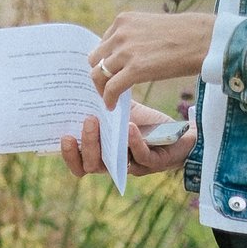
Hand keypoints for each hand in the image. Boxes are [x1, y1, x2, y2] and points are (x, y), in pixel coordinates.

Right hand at [59, 100, 193, 178]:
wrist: (182, 132)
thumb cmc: (147, 124)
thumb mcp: (121, 112)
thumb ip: (103, 105)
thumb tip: (86, 82)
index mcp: (103, 154)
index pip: (79, 163)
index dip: (69, 154)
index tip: (64, 136)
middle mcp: (114, 165)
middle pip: (90, 165)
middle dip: (86, 143)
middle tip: (88, 120)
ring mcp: (133, 166)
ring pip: (110, 165)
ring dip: (101, 145)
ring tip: (99, 121)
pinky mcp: (154, 163)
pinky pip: (140, 157)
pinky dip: (133, 142)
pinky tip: (130, 127)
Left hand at [89, 10, 215, 106]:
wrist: (208, 39)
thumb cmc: (189, 33)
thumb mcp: (153, 27)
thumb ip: (136, 37)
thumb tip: (129, 54)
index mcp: (123, 20)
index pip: (103, 44)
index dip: (106, 59)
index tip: (111, 70)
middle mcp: (120, 34)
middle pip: (96, 59)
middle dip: (100, 72)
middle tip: (107, 85)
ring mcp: (126, 51)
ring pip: (99, 73)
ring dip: (102, 87)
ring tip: (109, 97)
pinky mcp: (135, 69)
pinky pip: (112, 87)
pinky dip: (108, 98)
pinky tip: (112, 106)